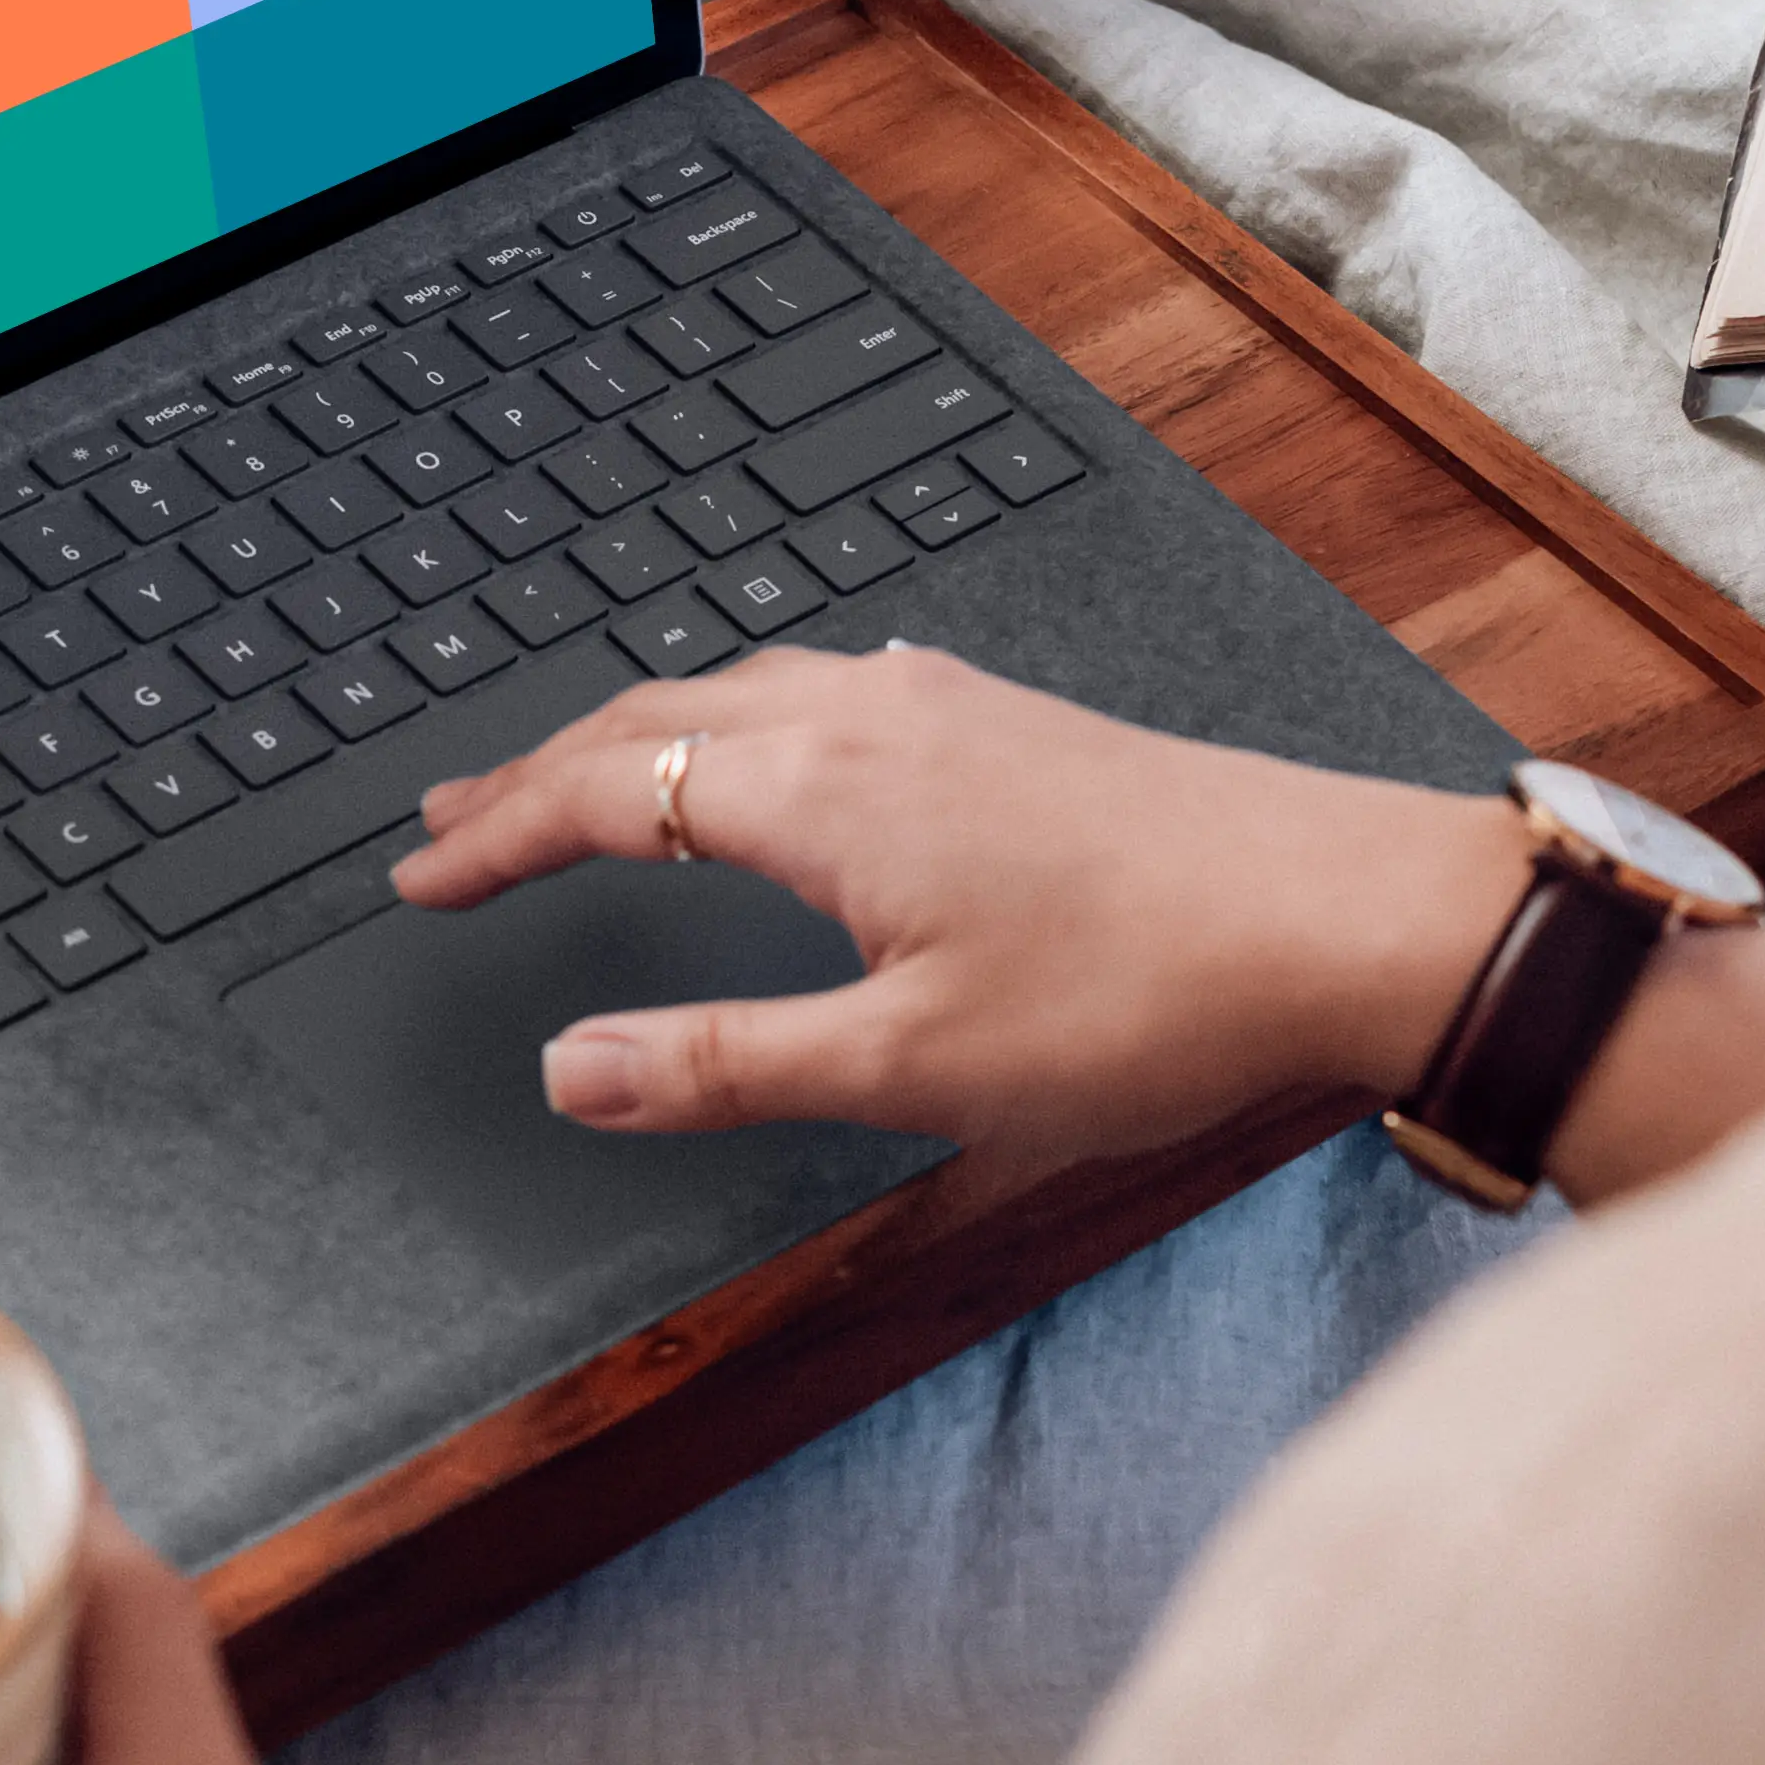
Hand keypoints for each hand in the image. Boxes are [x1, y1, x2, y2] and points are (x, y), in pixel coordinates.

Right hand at [389, 644, 1525, 1169]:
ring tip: (568, 781)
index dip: (494, 838)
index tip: (419, 878)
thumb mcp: (911, 1066)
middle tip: (445, 821)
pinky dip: (731, 722)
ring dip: (631, 741)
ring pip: (734, 696)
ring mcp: (942, 707)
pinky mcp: (1007, 721)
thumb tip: (572, 1069)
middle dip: (532, 774)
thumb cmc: (1150, 993)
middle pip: (649, 723)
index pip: (601, 794)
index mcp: (817, 790)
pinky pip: (818, 695)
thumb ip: (724, 1066)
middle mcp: (866, 718)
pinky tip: (764, 753)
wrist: (1344, 915)